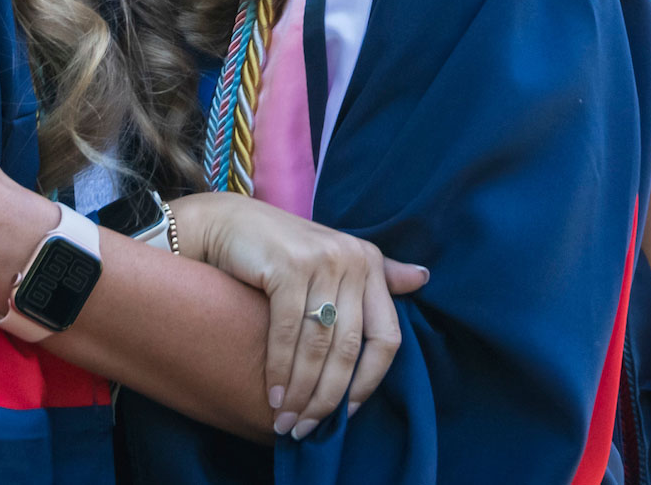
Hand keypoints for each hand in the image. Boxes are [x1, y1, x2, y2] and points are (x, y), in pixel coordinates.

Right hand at [172, 191, 427, 438]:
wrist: (227, 223)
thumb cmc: (280, 249)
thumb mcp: (332, 260)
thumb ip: (377, 275)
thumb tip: (424, 277)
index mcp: (368, 260)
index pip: (386, 336)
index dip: (369, 382)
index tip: (347, 414)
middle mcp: (352, 258)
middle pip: (350, 347)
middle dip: (327, 397)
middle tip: (306, 428)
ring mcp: (322, 260)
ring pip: (318, 345)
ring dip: (301, 391)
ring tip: (287, 420)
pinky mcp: (288, 266)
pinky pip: (288, 333)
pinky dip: (280, 370)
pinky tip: (273, 394)